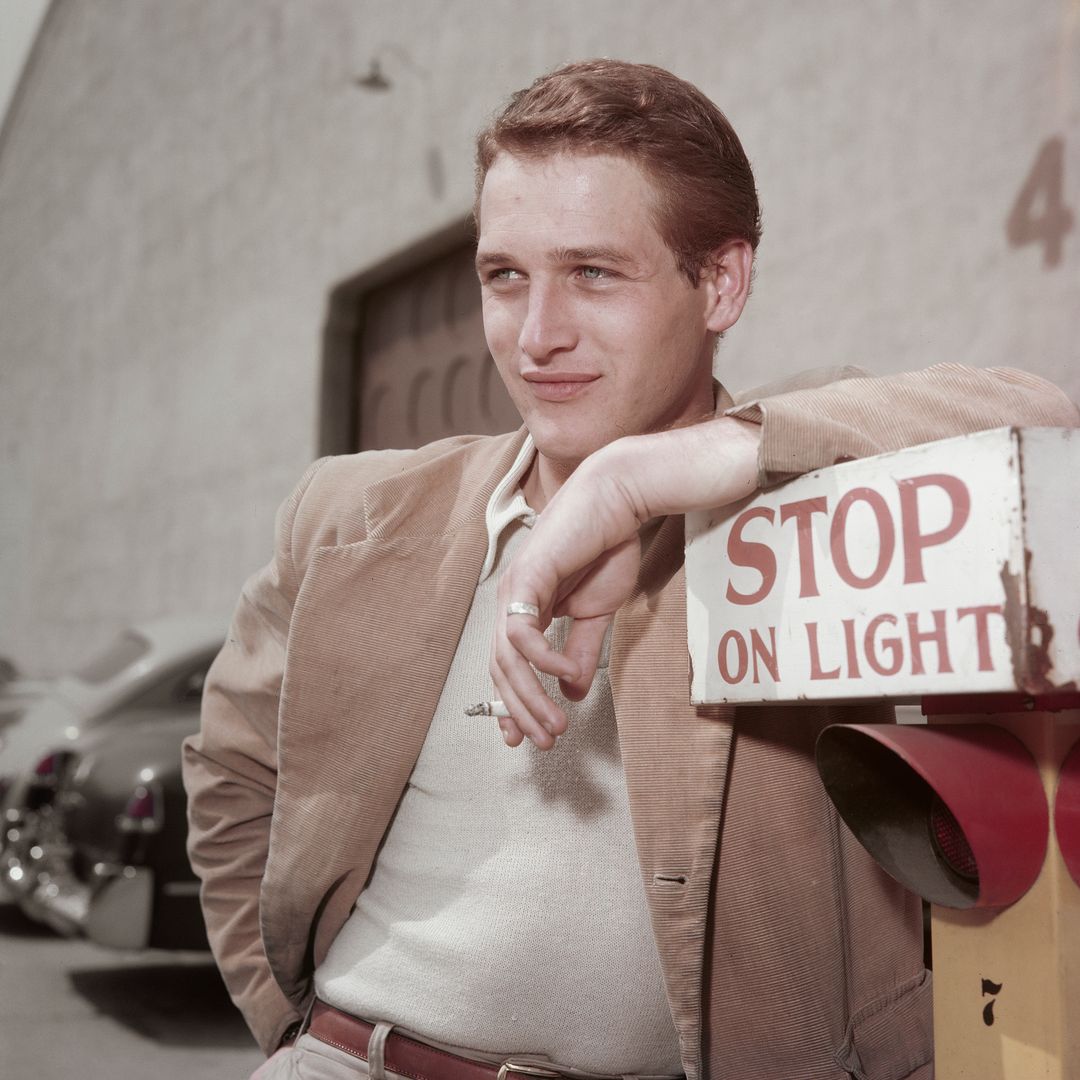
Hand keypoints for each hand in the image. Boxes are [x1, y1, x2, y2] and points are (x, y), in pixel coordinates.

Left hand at [489, 417, 761, 747]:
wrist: (619, 502)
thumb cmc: (607, 547)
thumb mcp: (596, 613)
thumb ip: (581, 650)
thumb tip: (570, 691)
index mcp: (526, 608)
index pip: (508, 665)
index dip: (512, 703)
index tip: (525, 738)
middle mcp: (512, 600)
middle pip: (501, 669)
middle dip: (521, 710)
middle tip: (544, 741)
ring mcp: (515, 588)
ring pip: (506, 657)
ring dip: (529, 696)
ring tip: (554, 725)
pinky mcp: (527, 576)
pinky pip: (523, 630)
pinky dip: (540, 659)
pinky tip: (560, 676)